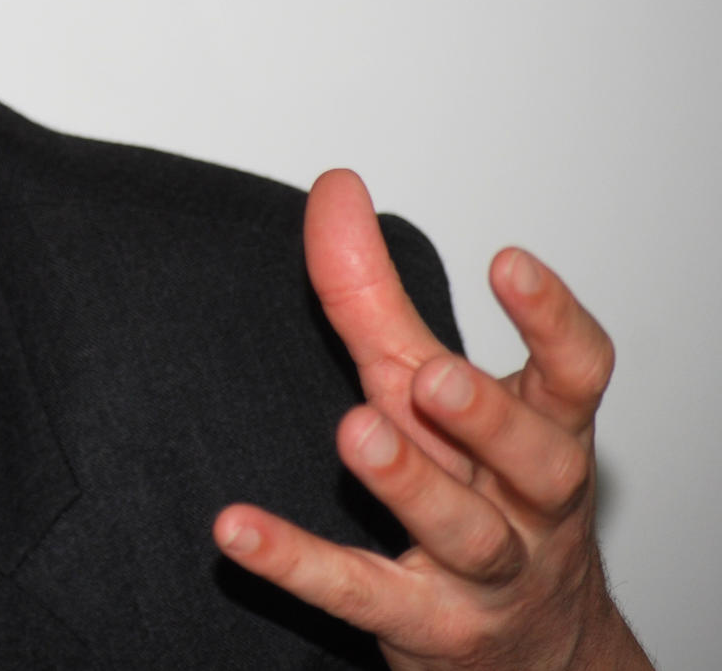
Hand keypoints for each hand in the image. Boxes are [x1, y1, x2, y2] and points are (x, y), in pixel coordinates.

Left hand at [212, 169, 649, 669]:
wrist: (530, 649)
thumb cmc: (479, 489)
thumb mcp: (432, 389)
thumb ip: (378, 295)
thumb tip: (334, 188)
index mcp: (545, 434)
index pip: (577, 377)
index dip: (553, 322)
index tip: (509, 263)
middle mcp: (529, 504)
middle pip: (534, 460)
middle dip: (488, 416)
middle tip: (436, 377)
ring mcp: (484, 573)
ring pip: (465, 532)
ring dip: (412, 484)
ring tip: (360, 434)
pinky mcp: (422, 625)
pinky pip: (357, 594)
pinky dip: (296, 561)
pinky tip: (235, 529)